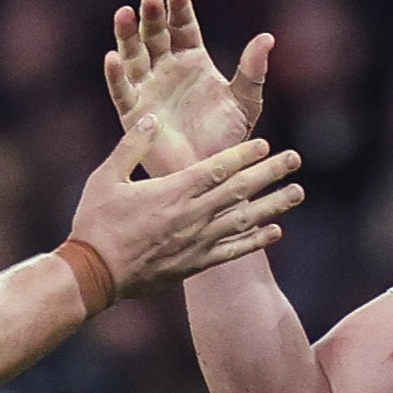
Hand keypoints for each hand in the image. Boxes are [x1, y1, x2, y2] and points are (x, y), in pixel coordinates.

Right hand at [66, 118, 304, 297]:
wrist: (94, 275)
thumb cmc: (96, 223)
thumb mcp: (106, 177)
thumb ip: (132, 145)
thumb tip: (152, 117)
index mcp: (172, 192)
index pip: (217, 168)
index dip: (244, 155)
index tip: (265, 144)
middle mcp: (192, 216)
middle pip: (239, 191)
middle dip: (270, 173)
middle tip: (295, 159)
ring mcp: (197, 242)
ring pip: (244, 220)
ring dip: (273, 206)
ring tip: (297, 193)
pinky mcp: (196, 263)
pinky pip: (233, 251)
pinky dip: (256, 241)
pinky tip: (276, 232)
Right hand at [105, 0, 270, 174]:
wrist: (211, 173)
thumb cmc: (229, 139)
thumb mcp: (246, 102)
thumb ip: (253, 71)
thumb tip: (266, 37)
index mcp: (192, 61)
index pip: (183, 27)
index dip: (178, 7)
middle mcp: (166, 70)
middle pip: (155, 35)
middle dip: (152, 15)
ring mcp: (148, 89)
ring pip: (133, 55)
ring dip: (127, 35)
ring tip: (125, 13)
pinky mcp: (134, 113)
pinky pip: (122, 90)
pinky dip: (115, 74)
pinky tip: (112, 57)